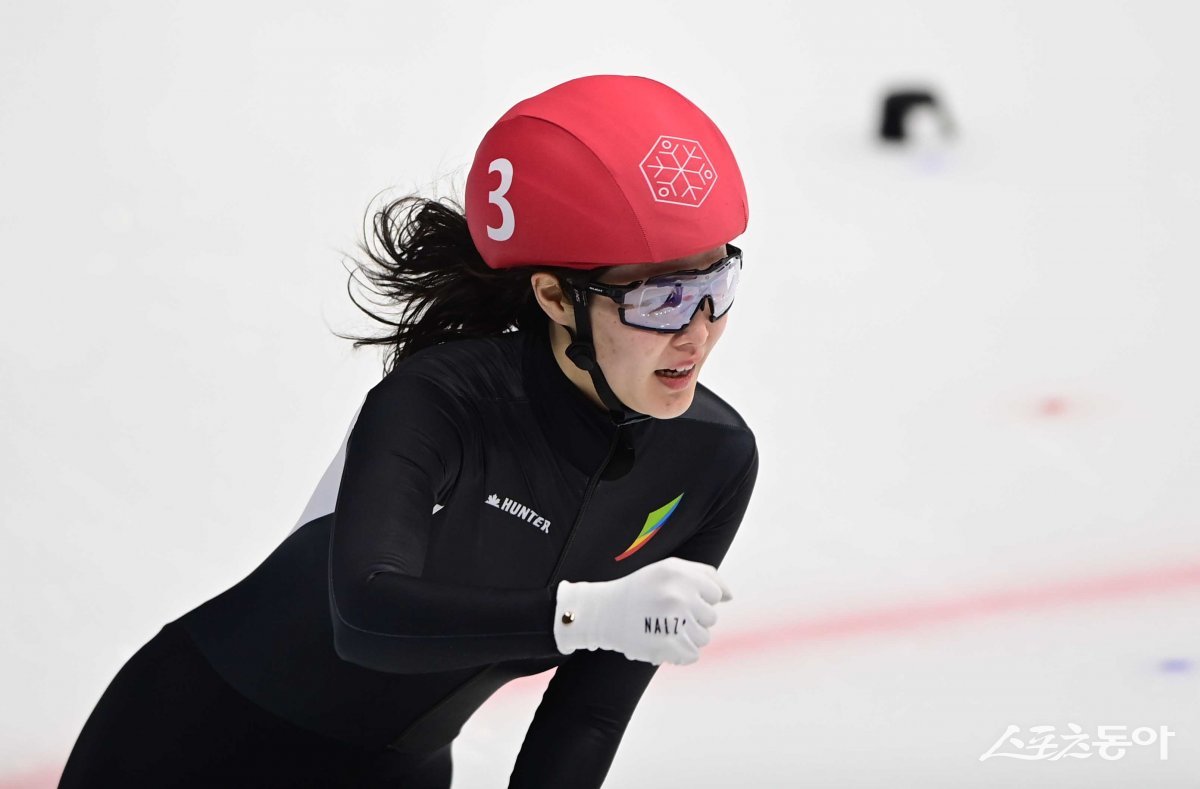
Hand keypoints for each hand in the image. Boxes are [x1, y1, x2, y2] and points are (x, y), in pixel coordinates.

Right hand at [552, 556, 732, 665]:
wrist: (602, 612)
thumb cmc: (641, 590)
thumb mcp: (668, 570)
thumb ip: (703, 576)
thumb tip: (730, 596)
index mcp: (679, 573)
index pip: (716, 594)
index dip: (699, 599)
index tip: (679, 600)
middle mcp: (677, 595)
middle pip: (711, 618)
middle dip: (693, 619)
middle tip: (667, 616)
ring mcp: (672, 622)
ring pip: (704, 638)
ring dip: (688, 637)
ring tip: (665, 629)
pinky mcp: (666, 646)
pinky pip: (692, 655)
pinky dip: (681, 654)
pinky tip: (664, 643)